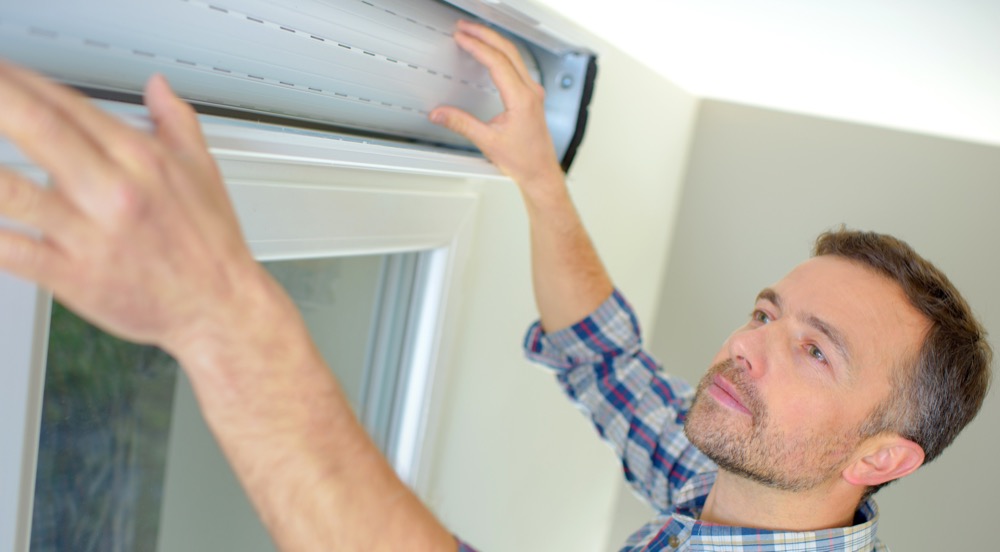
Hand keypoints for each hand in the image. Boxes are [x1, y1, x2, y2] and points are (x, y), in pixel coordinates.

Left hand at [0, 62, 265, 354]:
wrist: (221, 309)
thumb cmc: (211, 247)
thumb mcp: (204, 171)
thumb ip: (176, 121)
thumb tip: (158, 87)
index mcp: (142, 159)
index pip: (68, 104)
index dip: (20, 80)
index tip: (0, 73)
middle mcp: (114, 190)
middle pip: (37, 127)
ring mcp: (91, 234)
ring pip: (13, 191)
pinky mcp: (73, 276)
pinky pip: (12, 251)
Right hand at [430, 20, 563, 188]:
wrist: (541, 172)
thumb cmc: (524, 161)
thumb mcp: (488, 142)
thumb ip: (461, 124)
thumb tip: (440, 113)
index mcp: (522, 99)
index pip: (498, 62)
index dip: (477, 47)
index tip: (462, 38)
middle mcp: (531, 92)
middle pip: (508, 50)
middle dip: (485, 34)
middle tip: (464, 27)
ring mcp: (533, 92)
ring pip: (515, 55)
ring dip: (493, 41)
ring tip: (473, 33)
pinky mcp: (532, 96)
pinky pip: (517, 64)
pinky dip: (501, 52)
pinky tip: (490, 52)